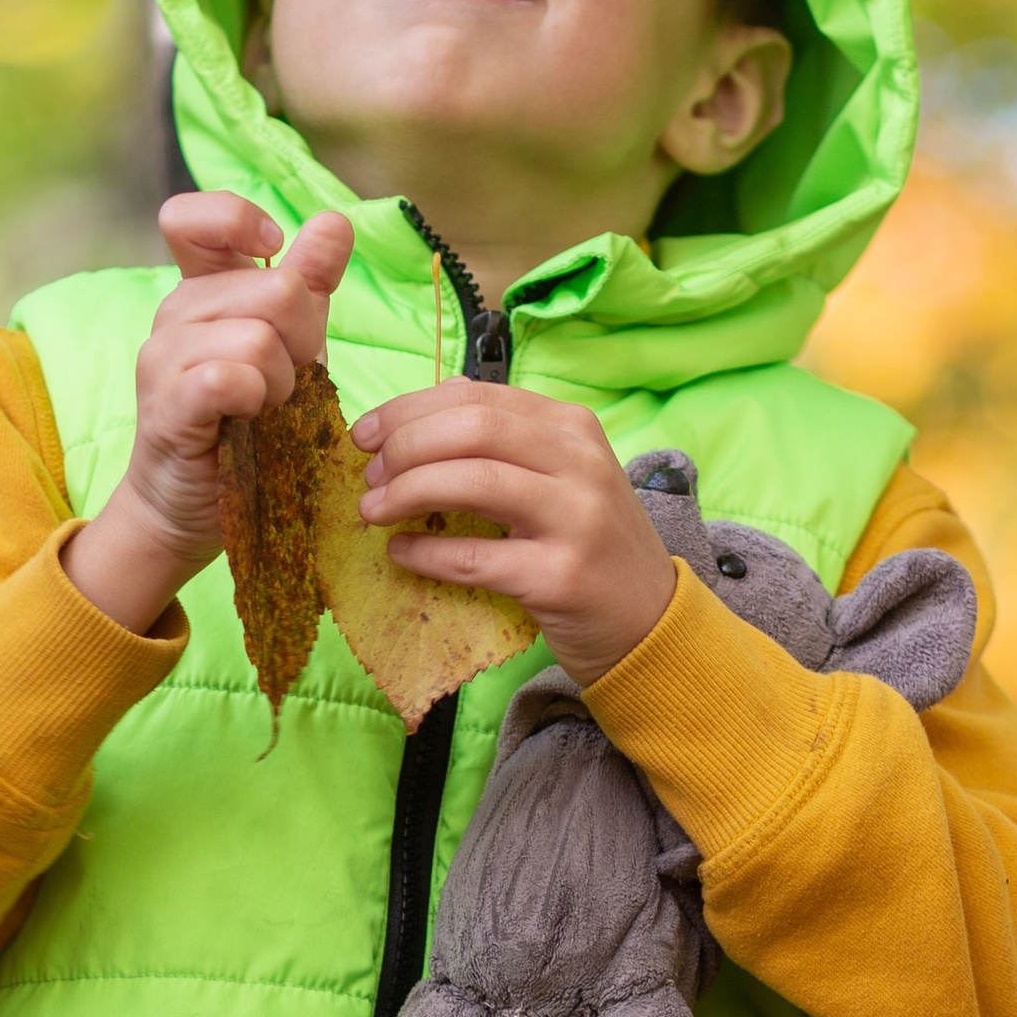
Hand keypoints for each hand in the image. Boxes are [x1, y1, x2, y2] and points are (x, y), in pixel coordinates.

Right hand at [63, 194, 354, 634]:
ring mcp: (162, 356)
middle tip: (283, 383)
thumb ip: (310, 281)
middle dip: (302, 340)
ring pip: (259, 337)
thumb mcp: (292, 345)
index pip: (193, 216)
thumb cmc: (247, 424)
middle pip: (274, 288)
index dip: (239, 221)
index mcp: (202, 288)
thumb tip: (334, 221)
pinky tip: (246, 419)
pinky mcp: (167, 403)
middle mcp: (175, 311)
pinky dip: (255, 400)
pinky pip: (229, 377)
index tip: (270, 253)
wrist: (198, 504)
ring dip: (282, 383)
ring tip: (264, 409)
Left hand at [348, 383, 675, 690]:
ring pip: (473, 481)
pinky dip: (426, 552)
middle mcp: (579, 463)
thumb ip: (507, 437)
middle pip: (472, 428)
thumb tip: (429, 402)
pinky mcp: (559, 578)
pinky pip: (474, 557)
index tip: (366, 434)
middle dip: (404, 446)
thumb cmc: (592, 544)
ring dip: (407, 491)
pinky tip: (400, 552)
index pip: (477, 396)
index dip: (409, 409)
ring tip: (373, 508)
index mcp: (572, 428)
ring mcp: (575, 519)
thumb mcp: (564, 475)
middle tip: (369, 475)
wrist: (650, 620)